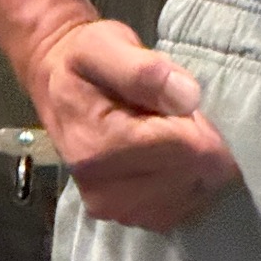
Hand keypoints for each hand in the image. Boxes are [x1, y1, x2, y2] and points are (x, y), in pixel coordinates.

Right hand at [27, 17, 241, 231]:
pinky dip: (187, 186)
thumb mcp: (109, 45)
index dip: (204, 126)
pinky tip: (177, 158)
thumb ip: (146, 71)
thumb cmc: (85, 59)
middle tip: (188, 115)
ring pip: (186, 197)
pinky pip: (174, 211)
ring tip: (178, 132)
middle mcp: (100, 186)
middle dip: (203, 145)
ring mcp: (110, 206)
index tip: (197, 106)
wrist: (56, 83)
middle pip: (187, 175)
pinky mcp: (120, 215)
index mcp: (98, 143)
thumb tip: (189, 98)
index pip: (180, 148)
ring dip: (197, 166)